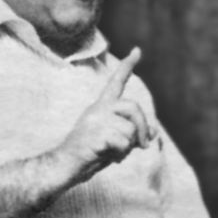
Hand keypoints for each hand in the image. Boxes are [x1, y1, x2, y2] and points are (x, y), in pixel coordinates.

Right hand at [59, 47, 156, 181]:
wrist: (63, 166)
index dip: (127, 67)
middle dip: (143, 128)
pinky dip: (119, 156)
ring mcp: (95, 121)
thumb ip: (132, 133)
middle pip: (133, 107)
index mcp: (101, 107)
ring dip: (127, 148)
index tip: (137, 50)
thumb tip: (154, 133)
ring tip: (110, 153)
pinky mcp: (95, 135)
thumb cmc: (90, 155)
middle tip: (144, 146)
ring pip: (130, 131)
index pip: (116, 83)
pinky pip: (122, 144)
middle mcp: (98, 109)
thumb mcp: (114, 140)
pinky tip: (104, 157)